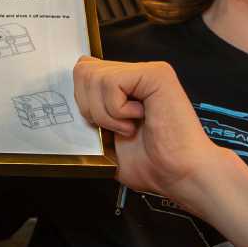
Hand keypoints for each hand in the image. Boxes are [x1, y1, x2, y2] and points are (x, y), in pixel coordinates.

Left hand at [72, 56, 217, 198]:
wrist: (180, 175)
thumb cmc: (153, 164)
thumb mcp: (107, 142)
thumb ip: (89, 118)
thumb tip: (67, 110)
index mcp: (126, 87)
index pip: (84, 71)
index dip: (82, 99)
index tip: (101, 126)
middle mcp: (136, 73)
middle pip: (82, 71)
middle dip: (90, 108)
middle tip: (118, 127)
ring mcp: (147, 71)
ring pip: (92, 77)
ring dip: (105, 113)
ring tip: (130, 126)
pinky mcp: (156, 74)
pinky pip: (111, 83)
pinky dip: (117, 110)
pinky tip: (139, 119)